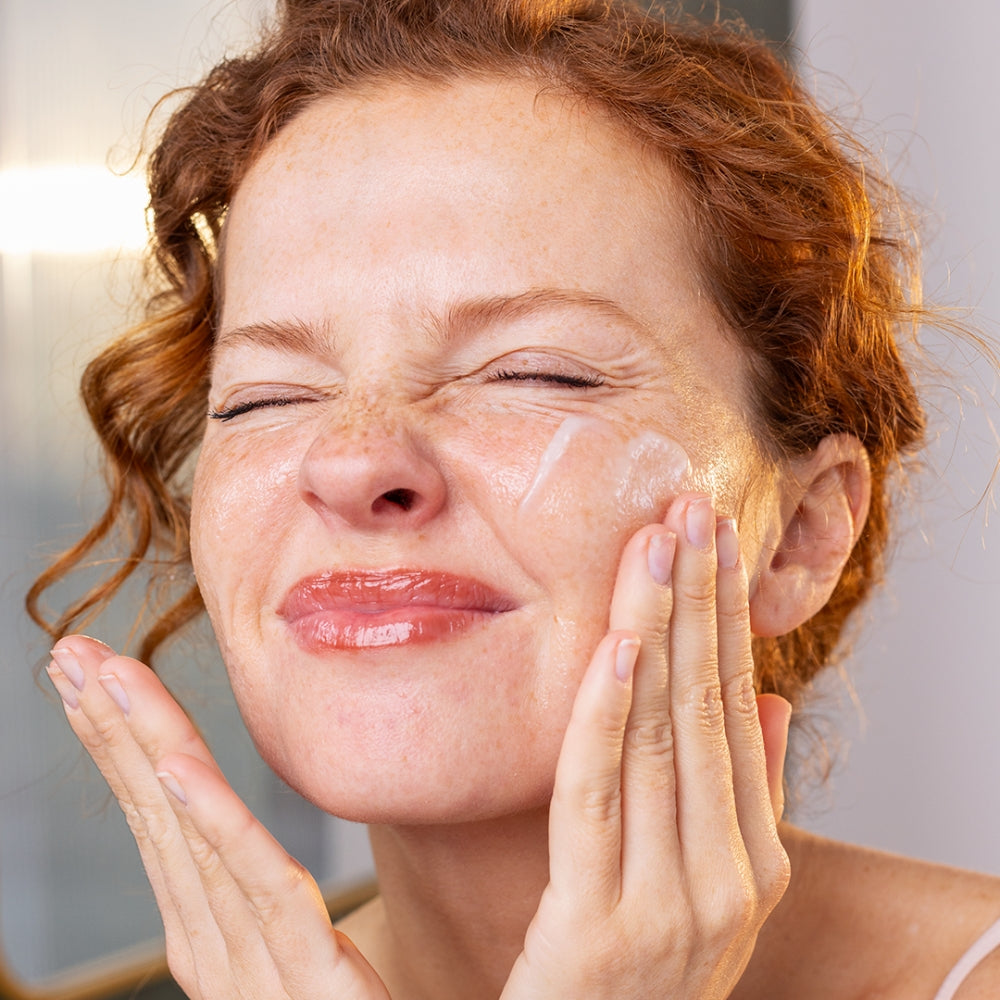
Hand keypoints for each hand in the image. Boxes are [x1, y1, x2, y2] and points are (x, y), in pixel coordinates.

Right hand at [46, 636, 387, 999]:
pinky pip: (261, 895)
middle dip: (112, 733)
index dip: (124, 743)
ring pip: (191, 839)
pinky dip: (210, 828)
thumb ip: (270, 896)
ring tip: (103, 676)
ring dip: (144, 750)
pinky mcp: (311, 985)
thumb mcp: (300, 945)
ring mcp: (256, 970)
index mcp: (218, 928)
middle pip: (159, 818)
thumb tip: (251, 847)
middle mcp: (219, 945)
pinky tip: (175, 770)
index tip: (96, 671)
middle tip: (71, 654)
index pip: (161, 817)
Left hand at [500, 493, 791, 998]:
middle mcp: (724, 876)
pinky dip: (607, 714)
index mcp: (753, 859)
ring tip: (656, 545)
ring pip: (660, 735)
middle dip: (697, 601)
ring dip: (657, 631)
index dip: (725, 616)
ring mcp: (669, 904)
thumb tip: (767, 699)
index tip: (712, 537)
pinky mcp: (599, 926)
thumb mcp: (713, 887)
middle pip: (705, 707)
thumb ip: (743, 793)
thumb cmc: (644, 969)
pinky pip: (599, 796)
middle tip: (690, 510)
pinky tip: (614, 643)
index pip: (735, 708)